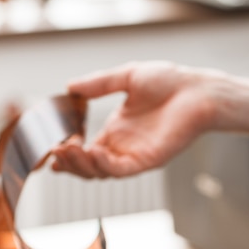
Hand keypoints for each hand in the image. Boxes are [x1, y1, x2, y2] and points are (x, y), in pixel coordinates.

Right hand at [52, 61, 219, 177]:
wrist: (198, 90)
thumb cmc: (171, 82)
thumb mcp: (128, 76)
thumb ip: (100, 83)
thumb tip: (70, 86)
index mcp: (117, 130)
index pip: (86, 150)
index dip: (68, 153)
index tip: (50, 147)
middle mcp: (124, 146)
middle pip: (89, 166)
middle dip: (69, 162)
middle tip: (55, 151)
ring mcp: (136, 154)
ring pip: (101, 172)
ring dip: (81, 165)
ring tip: (66, 150)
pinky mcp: (149, 159)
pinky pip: (121, 170)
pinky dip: (104, 165)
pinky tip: (92, 152)